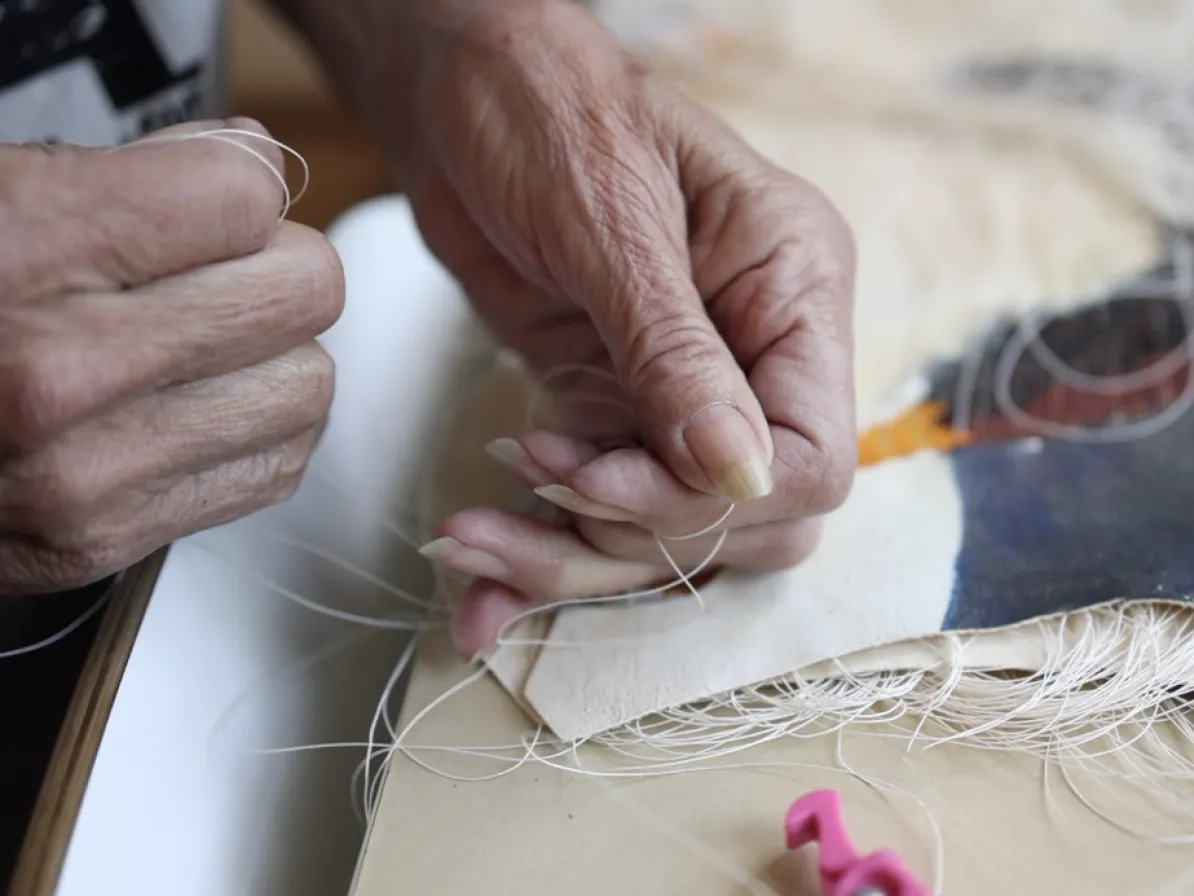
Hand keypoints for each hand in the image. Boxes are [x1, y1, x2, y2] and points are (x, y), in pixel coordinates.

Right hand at [0, 119, 343, 594]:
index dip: (242, 183)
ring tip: (203, 346)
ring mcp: (85, 472)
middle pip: (304, 291)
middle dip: (275, 268)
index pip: (245, 196)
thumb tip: (256, 165)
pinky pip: (274, 467)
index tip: (218, 199)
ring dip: (274, 357)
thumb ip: (134, 173)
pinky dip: (253, 431)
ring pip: (309, 385)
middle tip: (225, 271)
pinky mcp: (102, 539)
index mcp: (23, 251)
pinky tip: (192, 408)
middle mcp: (59, 372)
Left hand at [391, 1, 855, 654]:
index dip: (716, 500)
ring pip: (665, 534)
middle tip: (535, 483)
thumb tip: (740, 479)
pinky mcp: (610, 410)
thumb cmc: (552, 109)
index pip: (815, 456)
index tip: (599, 482)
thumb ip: (677, 355)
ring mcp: (682, 394)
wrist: (462, 93)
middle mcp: (754, 356)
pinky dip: (539, 553)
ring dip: (569, 559)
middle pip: (744, 519)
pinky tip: (477, 593)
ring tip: (469, 539)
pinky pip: (597, 510)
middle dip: (636, 534)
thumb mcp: (615, 225)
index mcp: (795, 292)